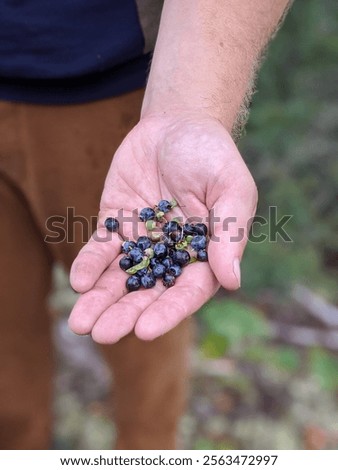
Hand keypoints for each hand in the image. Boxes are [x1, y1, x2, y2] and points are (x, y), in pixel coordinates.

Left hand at [69, 113, 256, 342]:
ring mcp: (142, 243)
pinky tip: (79, 281)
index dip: (168, 311)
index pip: (187, 291)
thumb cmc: (211, 155)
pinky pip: (101, 249)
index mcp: (203, 255)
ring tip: (80, 324)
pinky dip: (90, 265)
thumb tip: (232, 281)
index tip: (145, 330)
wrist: (177, 124)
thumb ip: (229, 232)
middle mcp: (171, 256)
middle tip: (102, 334)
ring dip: (100, 301)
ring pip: (120, 278)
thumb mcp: (230, 187)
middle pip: (148, 292)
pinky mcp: (116, 226)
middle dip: (125, 314)